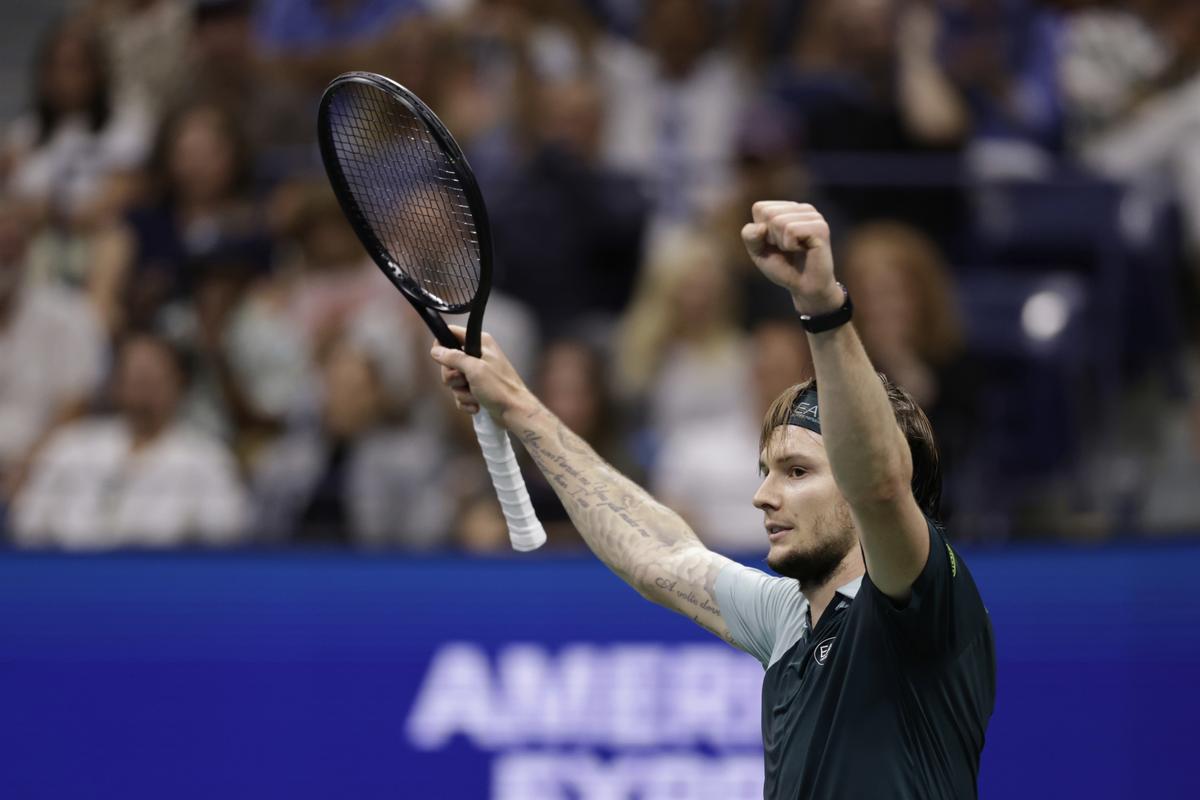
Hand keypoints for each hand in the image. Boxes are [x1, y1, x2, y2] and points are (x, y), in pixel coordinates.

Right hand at [430, 325, 531, 422]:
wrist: (515, 412)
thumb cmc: (501, 388)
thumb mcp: (475, 369)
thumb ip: (453, 358)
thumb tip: (436, 351)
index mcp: (480, 343)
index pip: (451, 333)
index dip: (442, 345)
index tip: (443, 359)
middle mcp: (477, 355)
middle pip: (448, 361)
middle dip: (453, 377)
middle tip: (464, 381)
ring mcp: (476, 373)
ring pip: (453, 381)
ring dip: (462, 392)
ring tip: (476, 395)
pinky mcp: (476, 389)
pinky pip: (459, 394)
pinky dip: (466, 401)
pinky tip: (477, 405)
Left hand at [742, 201, 843, 316]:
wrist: (805, 287)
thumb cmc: (783, 267)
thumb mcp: (758, 251)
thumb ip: (750, 236)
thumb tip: (762, 227)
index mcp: (788, 208)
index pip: (760, 208)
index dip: (760, 232)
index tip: (774, 244)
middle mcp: (802, 208)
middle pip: (769, 213)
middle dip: (771, 237)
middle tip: (786, 249)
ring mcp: (813, 216)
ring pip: (779, 221)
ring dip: (782, 243)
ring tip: (796, 250)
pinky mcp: (820, 227)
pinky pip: (791, 230)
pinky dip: (791, 246)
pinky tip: (803, 250)